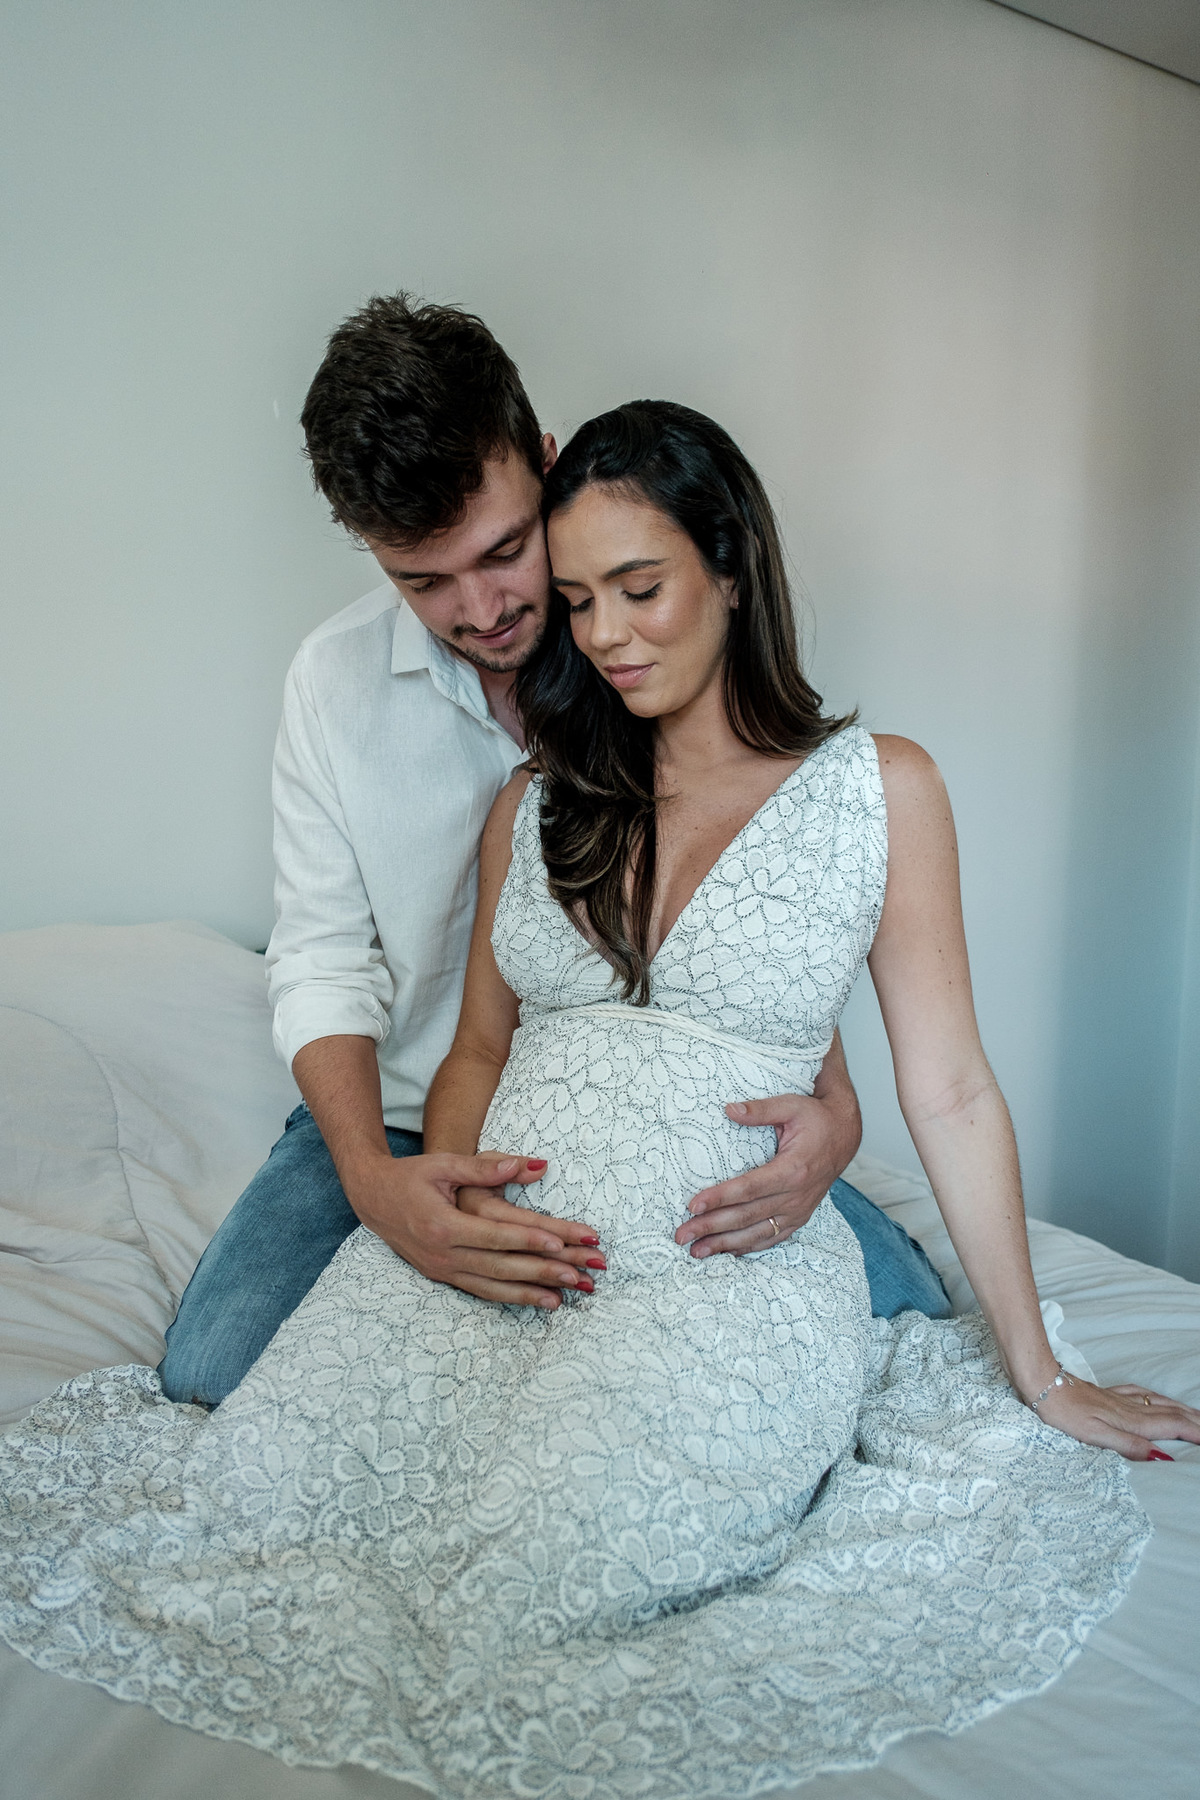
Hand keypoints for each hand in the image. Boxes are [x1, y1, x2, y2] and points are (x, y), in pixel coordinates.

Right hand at [347, 1151, 601, 1307]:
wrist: (372, 1197)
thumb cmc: (410, 1176)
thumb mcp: (444, 1164)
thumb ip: (485, 1167)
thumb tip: (528, 1164)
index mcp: (443, 1224)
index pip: (494, 1236)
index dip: (527, 1240)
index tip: (558, 1244)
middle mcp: (442, 1253)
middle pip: (499, 1266)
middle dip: (539, 1272)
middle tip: (575, 1275)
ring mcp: (441, 1269)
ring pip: (492, 1286)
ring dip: (529, 1293)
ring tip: (563, 1298)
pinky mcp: (441, 1276)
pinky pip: (480, 1291)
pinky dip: (509, 1297)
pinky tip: (535, 1300)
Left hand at [676, 1090, 855, 1258]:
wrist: (845, 1135)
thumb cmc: (816, 1119)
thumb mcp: (791, 1105)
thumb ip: (761, 1109)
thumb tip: (729, 1109)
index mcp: (792, 1169)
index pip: (749, 1188)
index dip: (720, 1198)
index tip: (693, 1205)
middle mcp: (796, 1196)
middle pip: (746, 1216)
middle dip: (711, 1227)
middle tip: (681, 1235)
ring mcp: (798, 1210)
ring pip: (757, 1233)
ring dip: (725, 1244)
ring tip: (696, 1251)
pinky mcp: (799, 1217)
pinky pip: (771, 1238)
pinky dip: (748, 1247)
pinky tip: (726, 1252)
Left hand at [1033, 1375, 1199, 1459]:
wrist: (1043, 1384)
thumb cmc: (1064, 1413)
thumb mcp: (1094, 1435)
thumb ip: (1128, 1445)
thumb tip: (1160, 1456)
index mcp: (1129, 1420)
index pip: (1171, 1427)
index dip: (1194, 1433)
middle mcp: (1130, 1408)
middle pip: (1171, 1414)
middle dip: (1195, 1421)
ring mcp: (1120, 1399)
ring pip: (1160, 1403)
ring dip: (1182, 1410)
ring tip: (1198, 1416)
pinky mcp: (1108, 1393)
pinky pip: (1143, 1394)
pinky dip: (1158, 1398)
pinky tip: (1158, 1397)